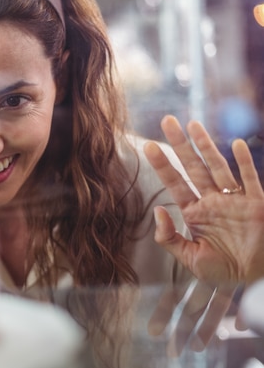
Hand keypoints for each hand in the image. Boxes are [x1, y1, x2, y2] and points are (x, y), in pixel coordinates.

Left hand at [144, 115, 263, 352]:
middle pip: (193, 166)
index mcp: (195, 213)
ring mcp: (234, 199)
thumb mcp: (190, 259)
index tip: (148, 146)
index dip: (162, 165)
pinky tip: (235, 144)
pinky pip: (250, 179)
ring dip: (206, 145)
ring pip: (218, 166)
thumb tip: (157, 212)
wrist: (256, 279)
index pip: (175, 183)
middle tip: (167, 120)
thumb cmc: (223, 271)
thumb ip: (169, 238)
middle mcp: (213, 201)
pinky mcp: (256, 203)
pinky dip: (244, 162)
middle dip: (181, 144)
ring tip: (193, 124)